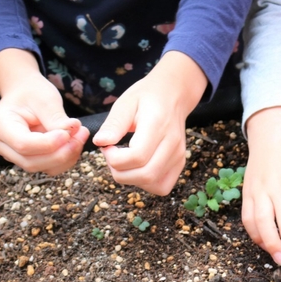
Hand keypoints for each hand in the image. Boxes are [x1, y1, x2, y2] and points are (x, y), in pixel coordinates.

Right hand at [0, 49, 88, 174]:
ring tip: (81, 135)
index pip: (23, 144)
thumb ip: (56, 117)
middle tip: (82, 134)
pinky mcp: (28, 159)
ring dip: (67, 156)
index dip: (48, 143)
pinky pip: (49, 167)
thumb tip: (73, 131)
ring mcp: (13, 155)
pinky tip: (75, 142)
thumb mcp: (44, 98)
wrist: (24, 94)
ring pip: (42, 168)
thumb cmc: (32, 93)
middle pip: (31, 162)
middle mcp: (1, 145)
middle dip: (61, 152)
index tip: (69, 133)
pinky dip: (66, 159)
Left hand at [93, 51, 206, 195]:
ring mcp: (179, 156)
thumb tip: (100, 142)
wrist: (173, 95)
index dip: (114, 158)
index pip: (136, 157)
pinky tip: (138, 168)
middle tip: (112, 155)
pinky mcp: (180, 163)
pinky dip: (146, 183)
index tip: (106, 146)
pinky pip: (162, 186)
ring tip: (124, 161)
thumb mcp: (125, 103)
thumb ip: (113, 124)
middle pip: (145, 175)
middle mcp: (172, 144)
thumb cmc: (146, 97)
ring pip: (153, 184)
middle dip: (119, 172)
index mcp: (158, 125)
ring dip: (131, 179)